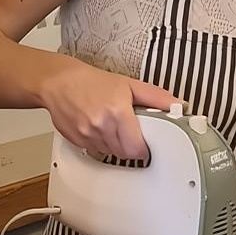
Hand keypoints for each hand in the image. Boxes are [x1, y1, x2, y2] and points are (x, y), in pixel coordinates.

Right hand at [39, 59, 177, 160]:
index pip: (137, 148)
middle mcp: (101, 126)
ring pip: (110, 153)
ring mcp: (87, 136)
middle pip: (125, 154)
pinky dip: (100, 143)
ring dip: (115, 144)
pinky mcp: (76, 141)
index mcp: (117, 113)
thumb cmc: (90, 81)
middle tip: (128, 130)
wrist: (58, 82)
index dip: (143, 147)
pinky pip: (95, 150)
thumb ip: (155, 97)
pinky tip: (98, 127)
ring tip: (111, 125)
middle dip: (130, 145)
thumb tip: (177, 105)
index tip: (145, 141)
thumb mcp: (128, 84)